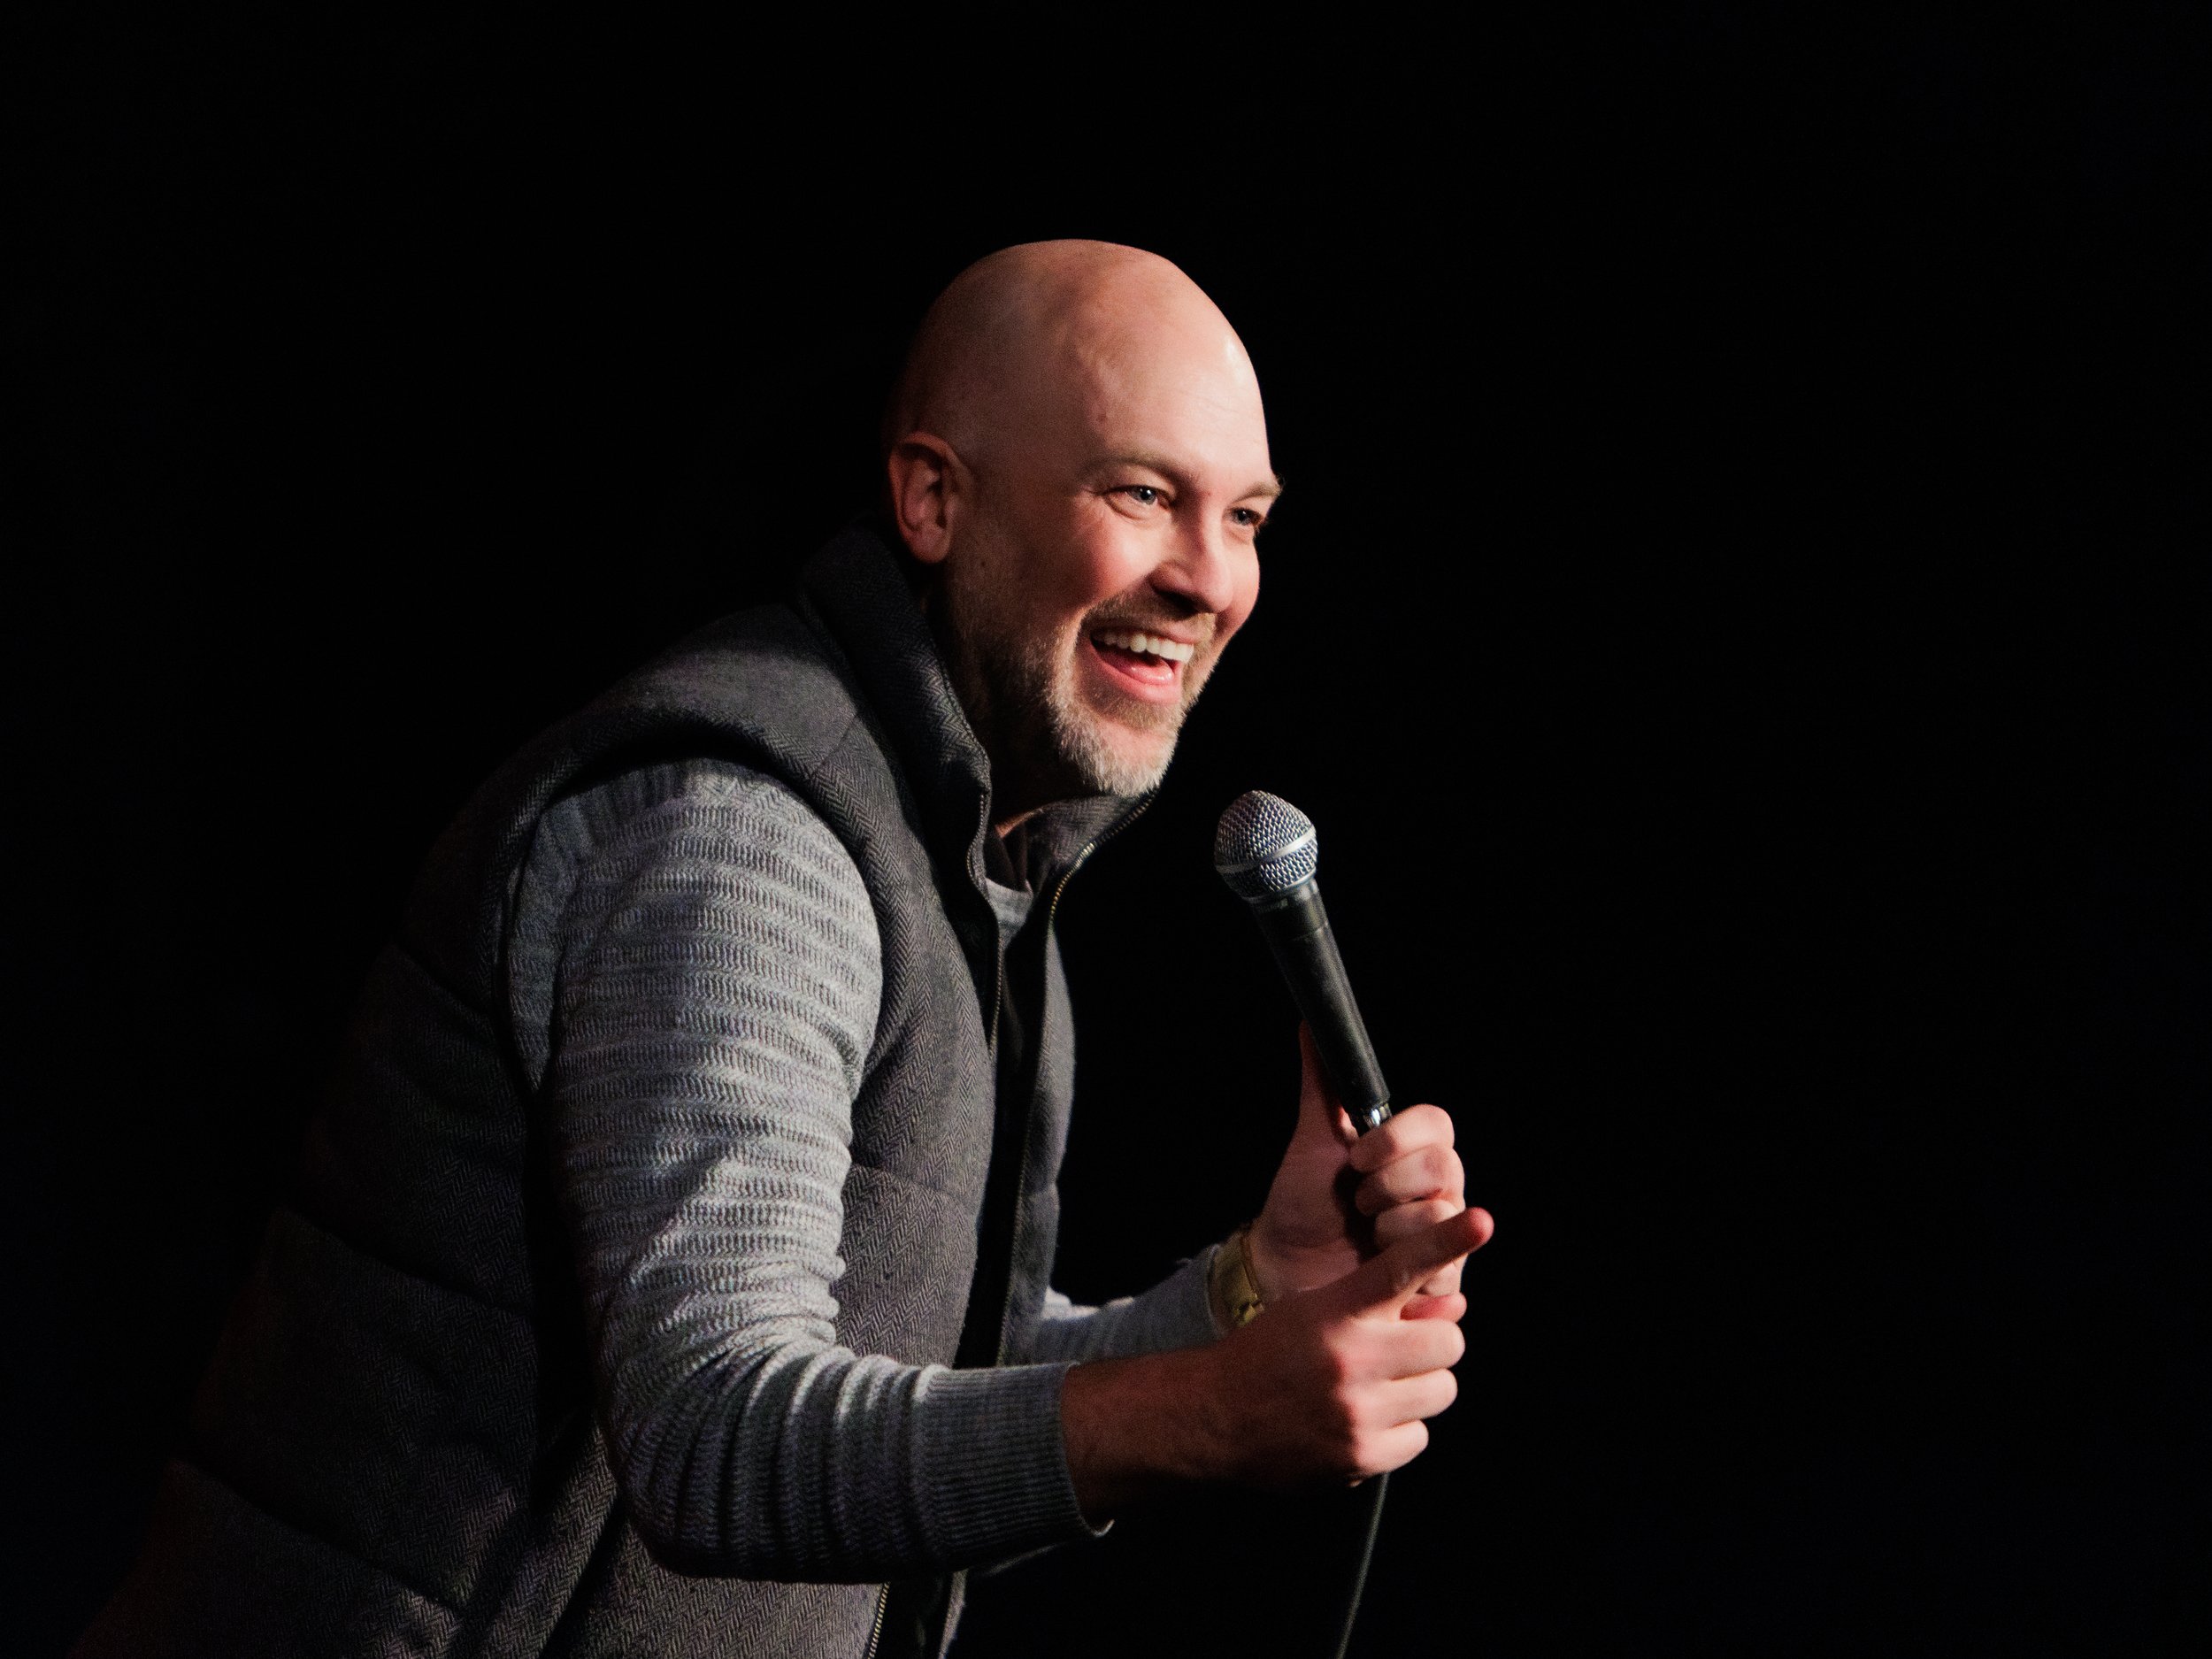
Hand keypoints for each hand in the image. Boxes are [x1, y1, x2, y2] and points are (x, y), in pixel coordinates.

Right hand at [1061, 1207, 1495, 1514]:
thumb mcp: (1314, 1308)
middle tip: (1402, 1348)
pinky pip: (1420, 1436)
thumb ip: (1382, 1305)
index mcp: (1336, 1312)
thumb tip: (1456, 1305)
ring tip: (1382, 1385)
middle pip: (1448, 1342)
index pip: (1401, 1268)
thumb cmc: (1271, 1353)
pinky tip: (1367, 1419)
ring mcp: (1359, 1412)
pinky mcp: (1362, 1457)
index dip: (1445, 1242)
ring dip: (1421, 1385)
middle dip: (1432, 1343)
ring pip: (1442, 1389)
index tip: (1481, 1221)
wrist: (1215, 1416)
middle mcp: (1351, 1359)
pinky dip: (1402, 1428)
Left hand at [1247, 1024, 1470, 1303]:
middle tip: (1357, 1201)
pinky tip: (1379, 1259)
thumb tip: (1310, 1026)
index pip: (1437, 1123)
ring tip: (1366, 1236)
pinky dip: (1401, 1258)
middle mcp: (1437, 1186)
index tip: (1357, 1155)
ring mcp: (1443, 1230)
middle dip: (1386, 1185)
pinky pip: (1444, 1261)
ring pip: (1440, 1213)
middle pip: (1443, 1166)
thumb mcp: (1312, 1140)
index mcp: (1412, 1149)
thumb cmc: (1303, 1201)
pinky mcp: (1443, 1273)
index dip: (1398, 1137)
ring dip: (1389, 1227)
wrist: (1286, 1265)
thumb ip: (1322, 1085)